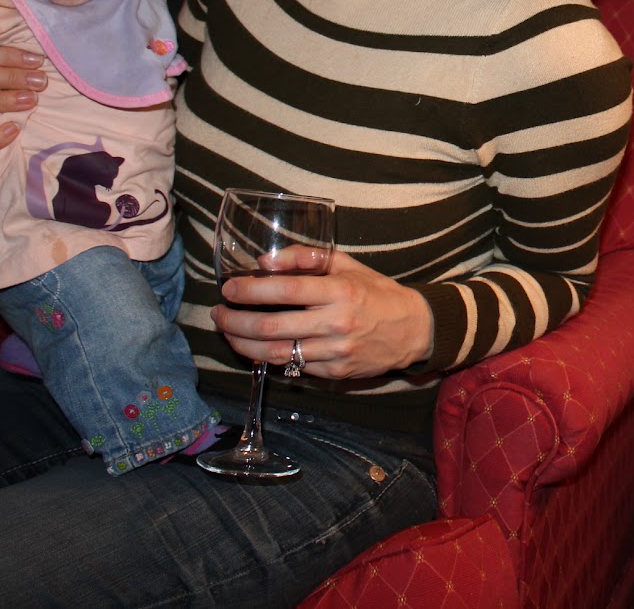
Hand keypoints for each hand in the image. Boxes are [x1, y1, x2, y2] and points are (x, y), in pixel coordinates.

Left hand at [211, 251, 433, 378]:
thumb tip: (265, 262)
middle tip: (218, 313)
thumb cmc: (378, 292)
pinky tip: (256, 347)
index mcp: (340, 291)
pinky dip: (268, 357)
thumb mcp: (348, 265)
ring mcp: (335, 352)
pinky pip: (292, 367)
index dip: (251, 289)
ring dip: (243, 344)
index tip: (229, 288)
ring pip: (276, 353)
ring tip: (228, 332)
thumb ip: (307, 259)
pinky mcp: (335, 374)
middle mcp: (336, 323)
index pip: (286, 289)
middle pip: (272, 326)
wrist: (415, 330)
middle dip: (235, 321)